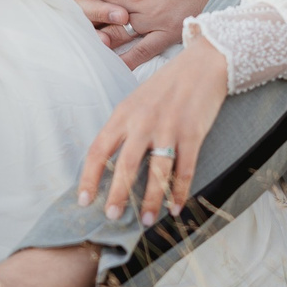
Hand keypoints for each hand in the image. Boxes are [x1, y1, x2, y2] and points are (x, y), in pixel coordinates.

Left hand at [78, 39, 229, 226]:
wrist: (202, 65)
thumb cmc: (166, 86)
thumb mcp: (136, 101)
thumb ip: (123, 128)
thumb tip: (108, 162)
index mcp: (124, 114)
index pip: (98, 150)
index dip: (88, 178)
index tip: (83, 200)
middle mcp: (143, 122)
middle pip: (125, 165)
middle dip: (117, 194)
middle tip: (111, 216)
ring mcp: (169, 128)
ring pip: (156, 172)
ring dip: (150, 200)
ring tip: (145, 220)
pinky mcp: (193, 133)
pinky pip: (185, 169)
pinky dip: (180, 192)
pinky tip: (176, 207)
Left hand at [82, 0, 275, 43]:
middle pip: (97, 13)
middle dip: (82, 16)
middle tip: (67, 20)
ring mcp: (153, 18)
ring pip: (115, 34)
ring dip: (98, 38)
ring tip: (81, 43)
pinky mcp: (171, 31)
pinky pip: (143, 52)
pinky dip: (125, 59)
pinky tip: (111, 66)